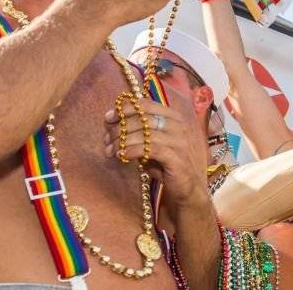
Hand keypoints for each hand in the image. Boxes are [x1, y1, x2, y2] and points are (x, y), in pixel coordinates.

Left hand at [103, 90, 208, 205]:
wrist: (186, 187)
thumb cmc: (164, 164)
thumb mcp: (149, 143)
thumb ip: (135, 131)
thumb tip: (110, 122)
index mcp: (172, 117)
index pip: (146, 104)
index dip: (125, 109)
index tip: (108, 118)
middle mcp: (178, 126)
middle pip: (143, 118)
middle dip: (121, 127)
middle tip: (106, 139)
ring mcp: (179, 142)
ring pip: (146, 133)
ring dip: (123, 141)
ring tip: (110, 150)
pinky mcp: (177, 158)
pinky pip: (151, 149)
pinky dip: (133, 150)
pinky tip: (122, 155)